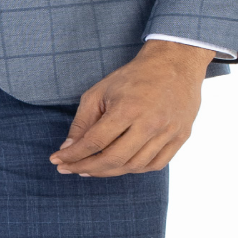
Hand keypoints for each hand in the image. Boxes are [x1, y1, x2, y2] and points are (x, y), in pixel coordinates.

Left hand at [48, 39, 214, 177]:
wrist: (173, 65)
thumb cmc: (132, 77)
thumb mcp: (101, 90)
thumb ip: (83, 121)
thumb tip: (68, 148)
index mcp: (127, 108)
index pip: (95, 141)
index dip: (74, 155)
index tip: (57, 161)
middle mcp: (149, 124)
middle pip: (114, 159)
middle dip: (87, 167)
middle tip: (70, 169)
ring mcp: (167, 133)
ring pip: (134, 166)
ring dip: (108, 172)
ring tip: (90, 169)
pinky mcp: (179, 138)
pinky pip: (154, 165)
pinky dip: (134, 169)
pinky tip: (119, 166)